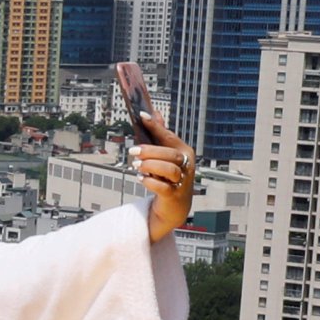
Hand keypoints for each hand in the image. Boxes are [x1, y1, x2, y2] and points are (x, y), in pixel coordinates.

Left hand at [115, 65, 199, 238]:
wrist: (175, 207)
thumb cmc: (168, 176)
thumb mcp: (166, 155)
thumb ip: (161, 135)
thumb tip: (154, 113)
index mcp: (184, 152)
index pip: (169, 136)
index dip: (155, 126)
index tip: (141, 116)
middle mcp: (186, 165)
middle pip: (170, 154)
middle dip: (150, 151)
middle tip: (133, 151)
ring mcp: (181, 181)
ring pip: (168, 169)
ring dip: (150, 166)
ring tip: (137, 166)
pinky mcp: (173, 196)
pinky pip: (162, 187)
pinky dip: (150, 182)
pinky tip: (141, 179)